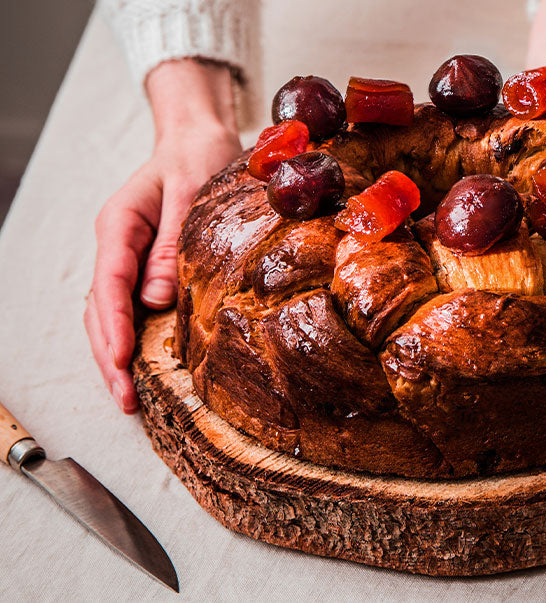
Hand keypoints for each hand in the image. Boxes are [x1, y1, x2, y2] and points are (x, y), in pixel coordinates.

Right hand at [85, 60, 240, 412]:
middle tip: (125, 398)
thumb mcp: (190, 192)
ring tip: (128, 396)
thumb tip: (155, 300)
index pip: (109, 283)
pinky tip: (140, 367)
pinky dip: (131, 339)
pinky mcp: (144, 268)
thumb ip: (170, 244)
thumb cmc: (197, 159)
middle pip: (100, 309)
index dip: (113, 326)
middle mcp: (117, 246)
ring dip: (115, 355)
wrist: (198, 141)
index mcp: (120, 225)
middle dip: (109, 356)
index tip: (120, 360)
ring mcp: (127, 260)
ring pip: (109, 315)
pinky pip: (129, 309)